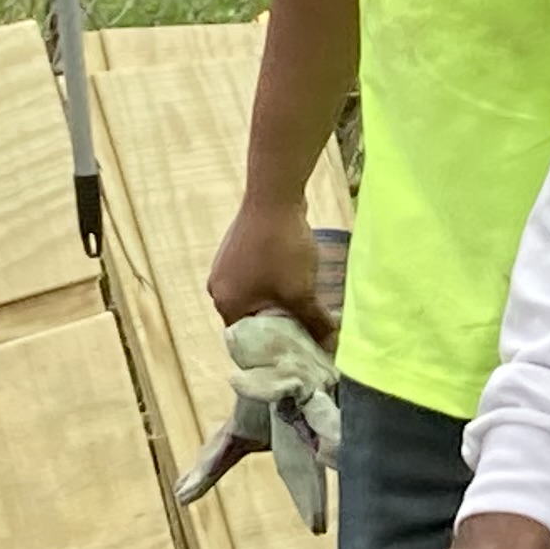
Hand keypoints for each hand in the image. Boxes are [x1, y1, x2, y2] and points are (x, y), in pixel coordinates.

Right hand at [208, 196, 334, 345]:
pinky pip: (256, 278)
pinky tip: (296, 278)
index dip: (273, 350)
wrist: (274, 195)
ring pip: (255, 297)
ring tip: (305, 305)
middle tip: (306, 331)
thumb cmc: (281, 248)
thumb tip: (331, 346)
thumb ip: (314, 322)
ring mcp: (226, 267)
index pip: (247, 342)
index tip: (297, 353)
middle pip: (251, 319)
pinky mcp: (237, 249)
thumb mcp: (301, 291)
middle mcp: (218, 288)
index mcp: (226, 304)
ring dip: (279, 303)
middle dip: (279, 325)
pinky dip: (274, 284)